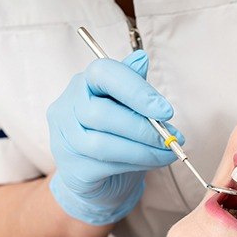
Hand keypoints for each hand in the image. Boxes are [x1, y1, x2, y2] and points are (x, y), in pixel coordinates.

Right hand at [47, 50, 183, 224]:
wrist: (98, 177)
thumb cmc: (114, 135)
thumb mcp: (126, 106)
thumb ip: (132, 84)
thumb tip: (141, 58)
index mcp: (83, 84)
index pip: (103, 74)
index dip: (136, 90)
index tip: (166, 110)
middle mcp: (67, 108)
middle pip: (102, 113)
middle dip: (144, 128)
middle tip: (171, 137)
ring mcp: (65, 140)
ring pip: (104, 144)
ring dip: (144, 150)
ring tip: (168, 151)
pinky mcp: (72, 169)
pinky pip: (106, 166)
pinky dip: (136, 164)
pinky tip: (153, 161)